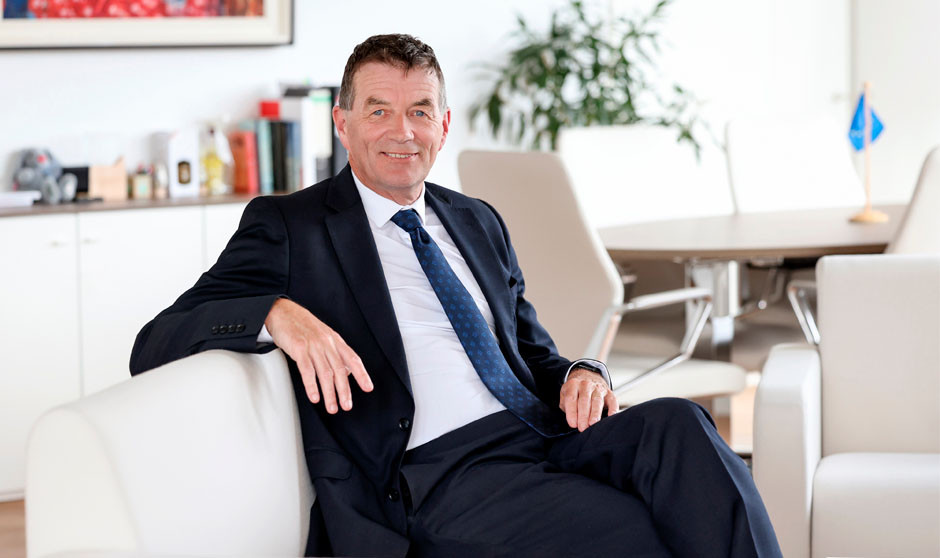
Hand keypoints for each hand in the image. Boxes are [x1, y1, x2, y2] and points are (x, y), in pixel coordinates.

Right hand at [265, 298, 372, 413]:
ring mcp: (313, 345)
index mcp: (335, 340)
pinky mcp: (298, 348)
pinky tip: (315, 397)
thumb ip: (335, 353)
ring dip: (329, 393)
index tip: (368, 387)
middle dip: (344, 390)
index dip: (361, 374)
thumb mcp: (324, 336)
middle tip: (346, 405)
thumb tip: (346, 371)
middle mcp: (327, 343)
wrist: (282, 312)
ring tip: (332, 407)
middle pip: (339, 370)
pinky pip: (307, 370)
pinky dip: (311, 386)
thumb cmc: (302, 325)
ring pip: (325, 373)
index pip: (353, 359)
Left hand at [559, 368, 617, 431]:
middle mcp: (586, 384)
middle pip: (584, 400)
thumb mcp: (564, 396)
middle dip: (583, 415)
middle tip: (582, 427)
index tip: (573, 424)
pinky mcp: (609, 393)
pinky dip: (613, 409)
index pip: (571, 398)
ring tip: (592, 424)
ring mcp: (598, 388)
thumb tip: (573, 421)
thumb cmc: (575, 392)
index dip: (572, 412)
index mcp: (573, 384)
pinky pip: (612, 401)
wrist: (587, 377)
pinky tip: (610, 416)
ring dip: (595, 413)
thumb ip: (566, 406)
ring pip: (597, 401)